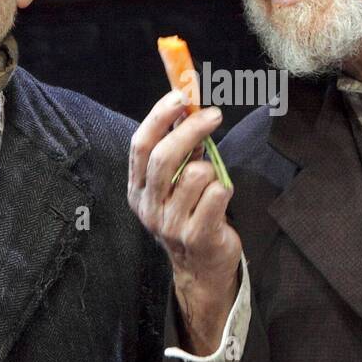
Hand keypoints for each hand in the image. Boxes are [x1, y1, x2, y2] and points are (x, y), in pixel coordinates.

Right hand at [129, 91, 242, 355]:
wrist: (200, 267)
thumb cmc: (189, 213)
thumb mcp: (173, 183)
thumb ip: (177, 148)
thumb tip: (186, 104)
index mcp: (137, 189)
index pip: (140, 145)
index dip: (159, 116)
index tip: (180, 95)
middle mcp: (148, 206)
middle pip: (165, 156)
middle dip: (191, 129)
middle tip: (214, 114)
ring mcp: (170, 224)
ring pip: (196, 174)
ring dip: (212, 168)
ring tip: (212, 180)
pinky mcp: (197, 236)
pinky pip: (217, 194)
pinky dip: (224, 189)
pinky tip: (220, 199)